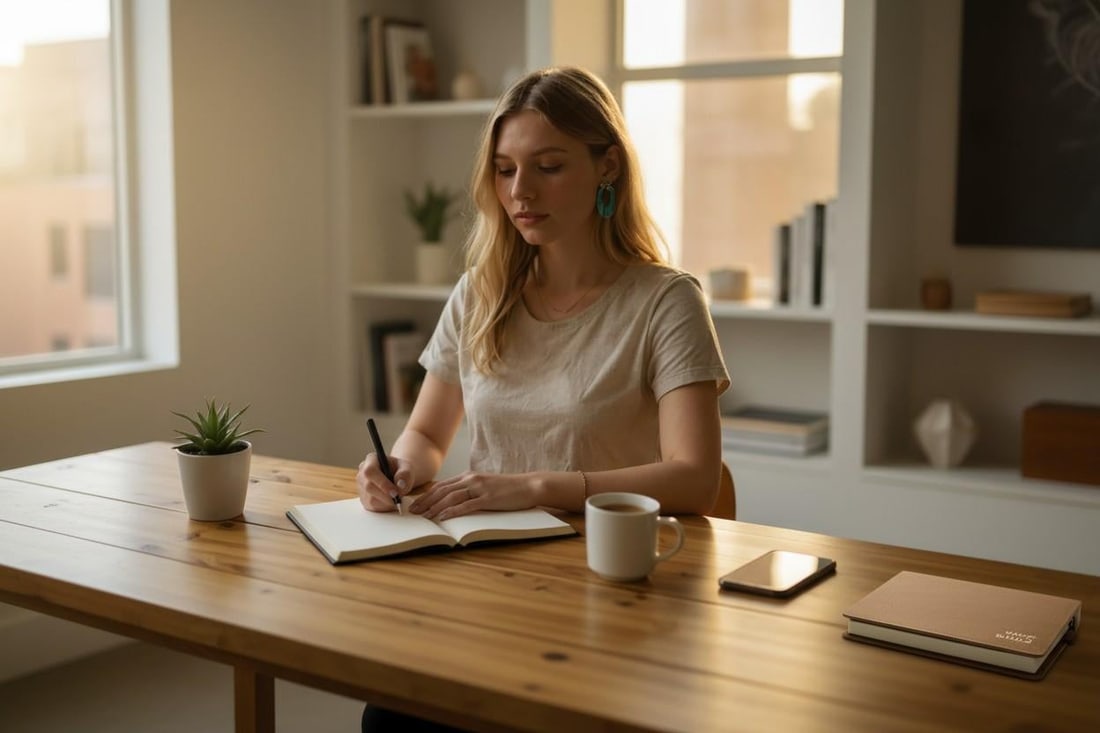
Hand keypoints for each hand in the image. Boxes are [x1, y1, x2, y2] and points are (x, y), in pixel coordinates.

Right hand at [357, 452, 412, 511]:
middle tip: (399, 499)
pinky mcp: (364, 499)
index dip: (382, 483)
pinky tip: (392, 501)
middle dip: (386, 495)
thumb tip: (400, 484)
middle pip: (368, 487)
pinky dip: (385, 507)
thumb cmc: (401, 471)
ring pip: (371, 499)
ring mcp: (361, 487)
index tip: (395, 492)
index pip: (370, 471)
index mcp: (371, 460)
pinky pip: (372, 507)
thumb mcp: (407, 468)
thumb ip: (405, 474)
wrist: (398, 478)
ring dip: (387, 502)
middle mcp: (362, 473)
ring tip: (398, 498)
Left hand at [409, 471, 535, 519]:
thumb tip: (453, 502)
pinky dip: (453, 511)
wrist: (528, 486)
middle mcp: (471, 480)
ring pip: (451, 497)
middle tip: (413, 512)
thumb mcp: (484, 486)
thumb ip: (469, 491)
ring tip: (424, 517)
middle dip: (425, 502)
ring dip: (435, 507)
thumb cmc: (507, 489)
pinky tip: (443, 518)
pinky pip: (466, 505)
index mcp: (469, 477)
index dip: (426, 495)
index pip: (442, 486)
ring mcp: (479, 488)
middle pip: (442, 490)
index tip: (415, 504)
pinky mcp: (488, 498)